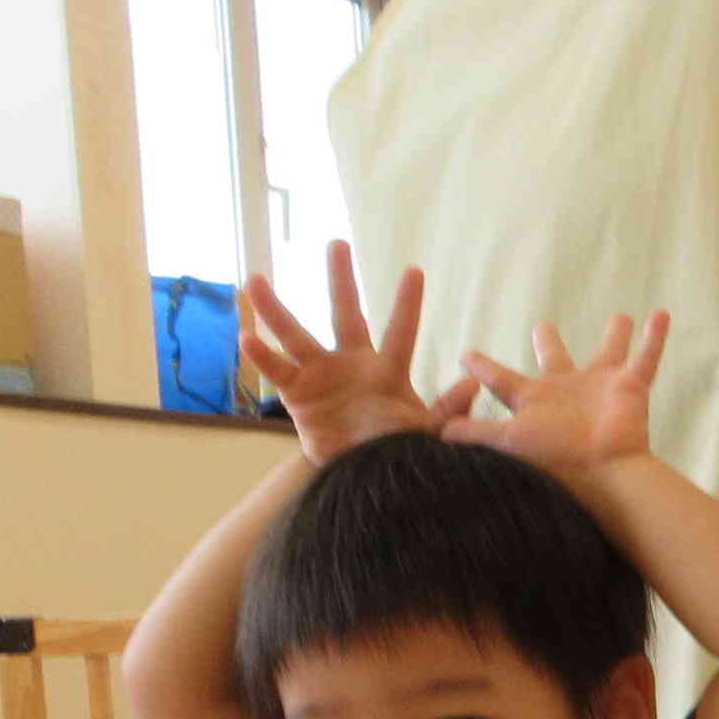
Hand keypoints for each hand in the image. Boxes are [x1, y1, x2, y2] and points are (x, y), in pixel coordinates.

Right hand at [239, 243, 474, 463]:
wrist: (358, 476)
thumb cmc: (392, 450)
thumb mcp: (425, 434)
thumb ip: (447, 411)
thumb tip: (472, 384)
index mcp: (387, 371)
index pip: (401, 332)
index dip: (407, 304)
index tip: (415, 271)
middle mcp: (351, 364)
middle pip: (346, 314)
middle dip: (342, 280)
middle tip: (337, 243)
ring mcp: (320, 375)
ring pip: (297, 335)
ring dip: (276, 309)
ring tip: (255, 279)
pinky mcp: (297, 394)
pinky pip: (278, 372)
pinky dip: (263, 357)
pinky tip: (247, 338)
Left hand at [452, 312, 672, 479]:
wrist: (603, 473)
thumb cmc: (554, 460)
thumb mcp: (506, 443)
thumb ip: (475, 434)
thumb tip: (437, 434)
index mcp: (534, 402)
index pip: (501, 381)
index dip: (483, 367)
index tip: (465, 354)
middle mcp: (566, 392)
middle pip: (556, 361)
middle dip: (550, 343)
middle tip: (543, 325)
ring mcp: (600, 390)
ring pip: (609, 354)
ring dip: (616, 336)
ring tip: (622, 316)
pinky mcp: (630, 390)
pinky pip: (646, 359)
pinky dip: (655, 340)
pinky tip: (662, 315)